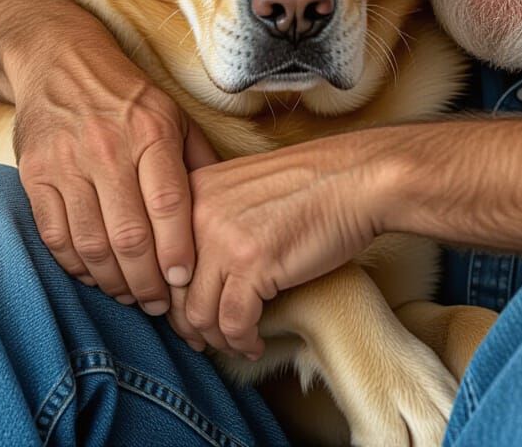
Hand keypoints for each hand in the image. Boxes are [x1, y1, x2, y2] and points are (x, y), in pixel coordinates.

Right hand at [12, 37, 217, 312]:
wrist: (59, 62)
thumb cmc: (128, 98)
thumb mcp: (174, 115)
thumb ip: (198, 162)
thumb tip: (227, 211)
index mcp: (152, 133)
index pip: (168, 204)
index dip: (177, 249)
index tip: (183, 280)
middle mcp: (109, 148)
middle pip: (129, 234)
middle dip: (146, 280)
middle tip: (157, 303)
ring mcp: (67, 163)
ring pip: (91, 242)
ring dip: (112, 280)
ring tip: (129, 295)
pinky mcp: (34, 174)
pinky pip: (54, 235)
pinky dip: (75, 265)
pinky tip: (94, 275)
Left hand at [166, 136, 381, 356]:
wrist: (359, 178)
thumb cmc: (315, 183)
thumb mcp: (246, 188)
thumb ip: (214, 218)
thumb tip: (195, 274)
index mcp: (192, 191)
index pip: (163, 258)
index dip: (174, 295)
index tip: (189, 314)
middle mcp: (198, 213)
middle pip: (175, 290)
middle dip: (190, 324)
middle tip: (206, 340)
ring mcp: (223, 239)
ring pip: (199, 313)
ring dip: (217, 339)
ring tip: (236, 342)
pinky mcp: (253, 265)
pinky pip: (234, 322)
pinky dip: (242, 341)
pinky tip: (255, 343)